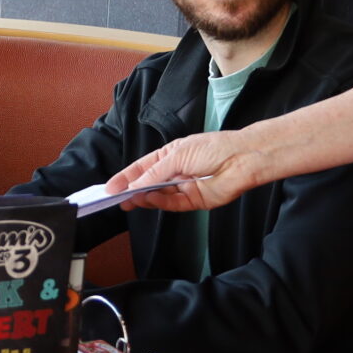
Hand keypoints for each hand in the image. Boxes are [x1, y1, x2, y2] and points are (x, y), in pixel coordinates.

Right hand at [107, 130, 257, 211]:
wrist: (241, 159)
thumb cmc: (213, 148)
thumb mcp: (176, 154)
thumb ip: (154, 172)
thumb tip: (134, 185)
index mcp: (170, 156)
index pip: (142, 168)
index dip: (125, 177)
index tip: (110, 187)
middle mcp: (175, 172)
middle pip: (148, 184)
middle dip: (131, 191)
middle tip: (115, 198)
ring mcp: (184, 187)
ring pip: (158, 196)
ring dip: (144, 198)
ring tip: (129, 199)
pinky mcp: (194, 200)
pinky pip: (173, 204)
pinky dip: (160, 203)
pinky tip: (149, 199)